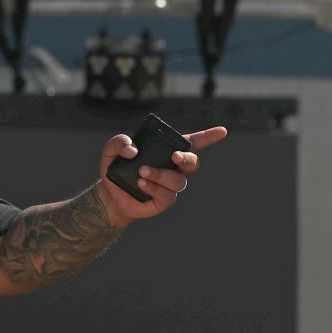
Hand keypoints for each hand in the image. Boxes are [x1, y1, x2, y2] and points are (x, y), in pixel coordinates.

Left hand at [96, 125, 227, 226]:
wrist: (109, 195)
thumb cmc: (116, 168)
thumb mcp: (111, 150)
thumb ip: (120, 142)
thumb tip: (133, 150)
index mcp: (165, 151)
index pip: (192, 143)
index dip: (208, 137)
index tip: (222, 131)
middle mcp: (173, 168)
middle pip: (192, 163)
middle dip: (186, 159)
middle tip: (173, 156)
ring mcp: (170, 186)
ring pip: (178, 180)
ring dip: (161, 174)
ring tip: (141, 172)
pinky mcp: (163, 201)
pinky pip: (168, 195)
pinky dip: (154, 187)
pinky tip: (141, 184)